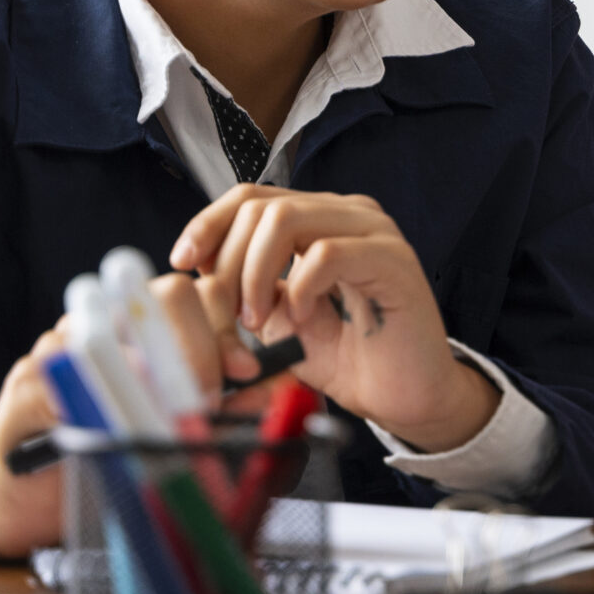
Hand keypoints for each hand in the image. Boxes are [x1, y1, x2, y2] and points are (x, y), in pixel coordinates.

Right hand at [0, 274, 230, 556]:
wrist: (28, 500)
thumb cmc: (113, 459)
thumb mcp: (180, 433)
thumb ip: (228, 409)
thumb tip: (275, 387)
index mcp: (155, 331)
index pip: (204, 293)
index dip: (229, 326)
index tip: (243, 370)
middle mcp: (115, 322)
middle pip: (172, 291)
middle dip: (201, 344)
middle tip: (205, 397)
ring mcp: (69, 341)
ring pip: (122, 324)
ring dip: (148, 376)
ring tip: (153, 418)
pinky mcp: (31, 375)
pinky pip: (72, 369)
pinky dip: (92, 399)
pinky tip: (95, 425)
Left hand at [170, 184, 498, 452]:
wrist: (409, 398)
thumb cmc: (352, 360)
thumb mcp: (281, 322)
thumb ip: (249, 290)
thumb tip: (202, 272)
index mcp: (321, 219)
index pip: (253, 196)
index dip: (209, 224)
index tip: (184, 263)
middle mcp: (348, 214)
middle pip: (262, 205)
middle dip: (229, 263)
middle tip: (230, 317)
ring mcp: (374, 232)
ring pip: (287, 218)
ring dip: (256, 273)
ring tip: (258, 320)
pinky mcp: (393, 261)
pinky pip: (327, 253)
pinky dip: (299, 288)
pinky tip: (301, 319)